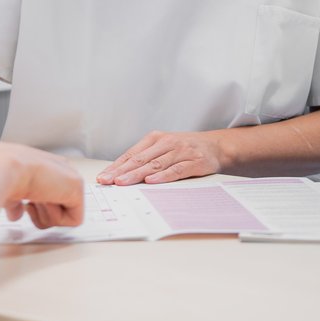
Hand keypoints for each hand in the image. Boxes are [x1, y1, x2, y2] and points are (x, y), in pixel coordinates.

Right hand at [0, 142, 83, 228]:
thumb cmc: (1, 174)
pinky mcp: (78, 189)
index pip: (49, 194)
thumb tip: (16, 214)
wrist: (3, 169)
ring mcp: (70, 178)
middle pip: (58, 206)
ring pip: (64, 214)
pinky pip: (74, 220)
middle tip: (30, 200)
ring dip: (46, 214)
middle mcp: (60, 169)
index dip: (36, 207)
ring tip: (35, 197)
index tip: (25, 202)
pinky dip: (57, 218)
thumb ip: (17, 202)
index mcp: (45, 166)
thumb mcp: (11, 190)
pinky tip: (45, 201)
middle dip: (42, 211)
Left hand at [96, 130, 222, 184]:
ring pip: (155, 164)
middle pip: (140, 159)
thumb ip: (147, 158)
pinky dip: (163, 176)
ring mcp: (181, 151)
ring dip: (137, 174)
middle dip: (121, 171)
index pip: (131, 154)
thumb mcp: (164, 148)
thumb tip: (122, 174)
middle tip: (107, 181)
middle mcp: (166, 142)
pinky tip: (151, 181)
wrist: (217, 145)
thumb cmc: (185, 149)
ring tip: (122, 182)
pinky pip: (176, 170)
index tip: (103, 177)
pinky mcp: (194, 161)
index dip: (116, 166)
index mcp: (155, 138)